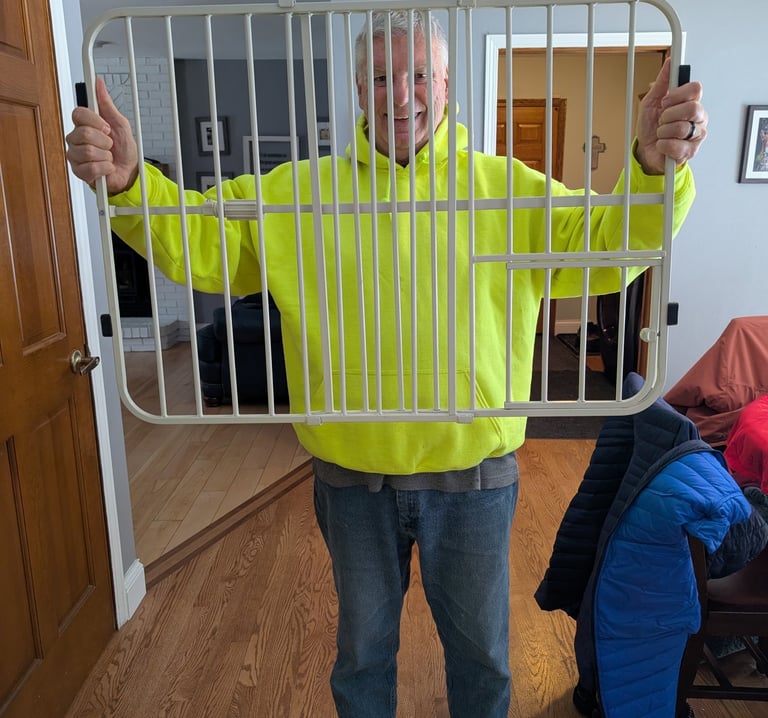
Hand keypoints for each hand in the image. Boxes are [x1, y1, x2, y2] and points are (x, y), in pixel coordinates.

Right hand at [65, 77, 138, 193]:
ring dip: (106, 156)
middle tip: (110, 145)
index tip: (107, 127)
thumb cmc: (124, 149)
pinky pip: (91, 167)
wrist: (129, 172)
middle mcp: (76, 138)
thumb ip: (107, 104)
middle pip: (84, 133)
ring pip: (87, 151)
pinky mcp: (79, 171)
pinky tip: (107, 167)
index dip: (95, 121)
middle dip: (105, 141)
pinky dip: (105, 168)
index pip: (78, 114)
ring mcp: (75, 155)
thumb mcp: (120, 124)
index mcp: (84, 125)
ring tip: (108, 157)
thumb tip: (99, 83)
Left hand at [635, 58, 707, 174]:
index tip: (665, 101)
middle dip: (669, 115)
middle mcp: (699, 118)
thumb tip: (669, 62)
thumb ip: (662, 83)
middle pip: (692, 108)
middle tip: (662, 119)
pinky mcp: (690, 152)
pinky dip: (662, 145)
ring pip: (681, 128)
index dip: (677, 94)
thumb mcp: (651, 102)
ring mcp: (696, 136)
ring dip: (663, 131)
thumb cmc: (651, 127)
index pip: (695, 89)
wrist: (646, 150)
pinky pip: (675, 145)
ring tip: (661, 133)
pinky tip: (662, 144)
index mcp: (692, 102)